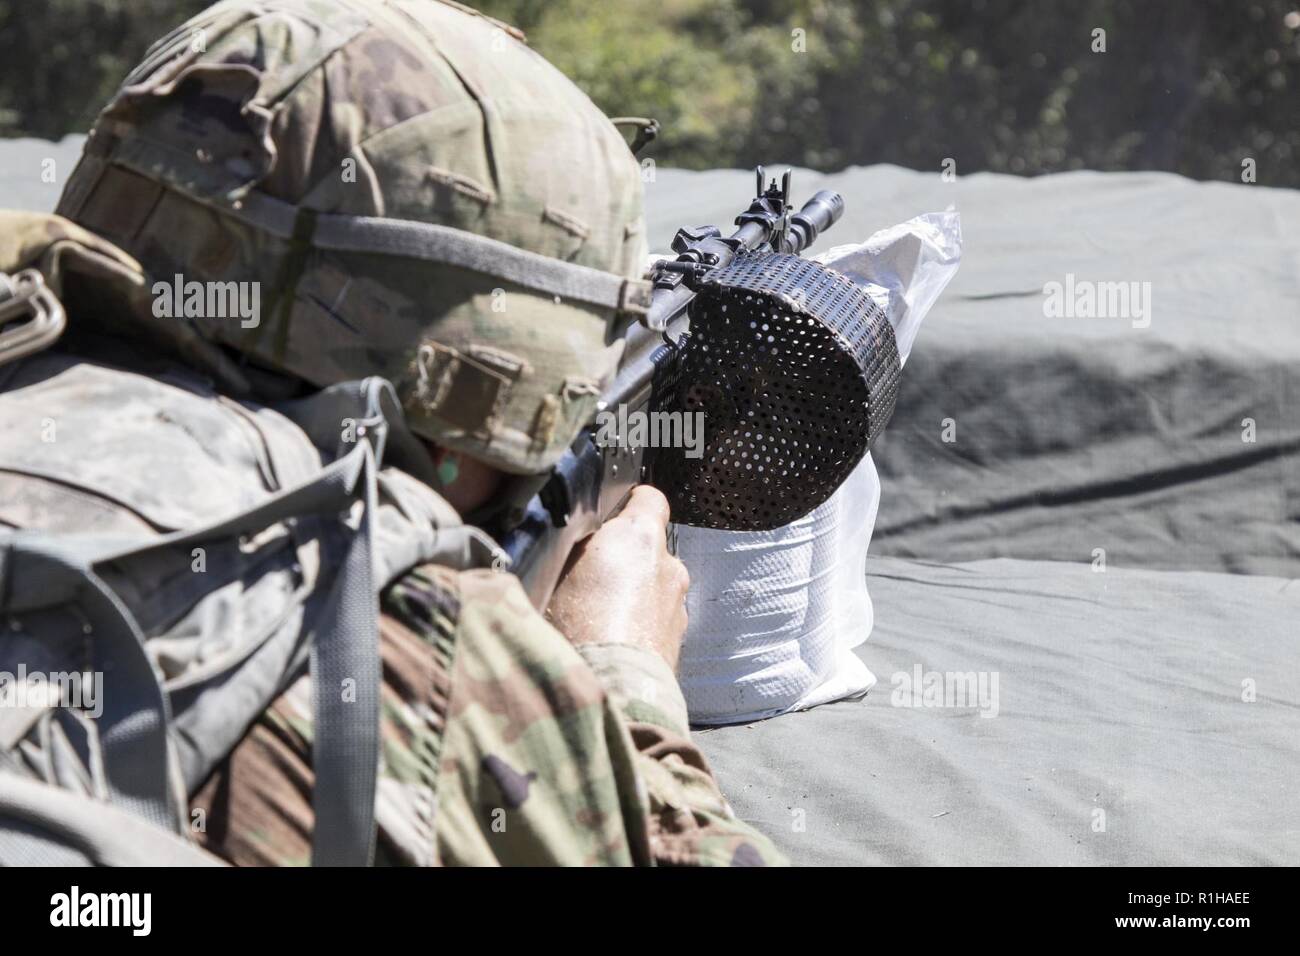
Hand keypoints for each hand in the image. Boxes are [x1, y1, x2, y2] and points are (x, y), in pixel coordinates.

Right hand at [545, 486, 688, 669]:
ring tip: (592, 617)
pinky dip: (637, 626)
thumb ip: (573, 546)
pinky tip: (607, 641)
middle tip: (585, 577)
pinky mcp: (677, 642)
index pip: (649, 498)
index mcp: (640, 536)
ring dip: (631, 595)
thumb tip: (572, 539)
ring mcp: (677, 606)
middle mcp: (668, 566)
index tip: (610, 514)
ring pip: (652, 588)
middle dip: (623, 557)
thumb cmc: (577, 628)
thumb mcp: (555, 569)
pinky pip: (655, 621)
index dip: (629, 504)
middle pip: (648, 548)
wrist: (610, 692)